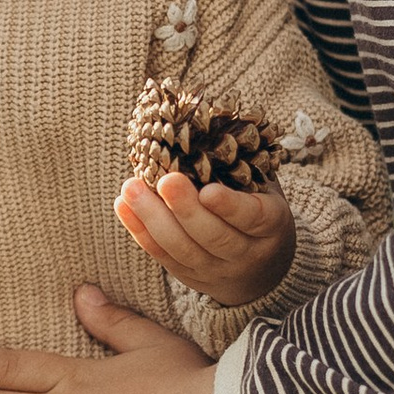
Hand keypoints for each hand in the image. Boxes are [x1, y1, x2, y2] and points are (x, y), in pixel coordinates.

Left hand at [114, 168, 294, 306]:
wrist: (261, 267)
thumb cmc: (258, 208)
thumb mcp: (264, 187)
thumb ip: (243, 164)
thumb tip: (209, 116)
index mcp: (270, 225)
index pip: (252, 218)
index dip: (230, 206)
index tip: (208, 190)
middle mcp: (246, 253)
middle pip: (213, 237)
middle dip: (185, 210)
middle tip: (164, 180)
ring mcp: (216, 269)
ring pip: (182, 249)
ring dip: (152, 219)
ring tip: (131, 189)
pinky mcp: (189, 276)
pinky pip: (162, 256)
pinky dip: (140, 231)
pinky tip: (122, 205)